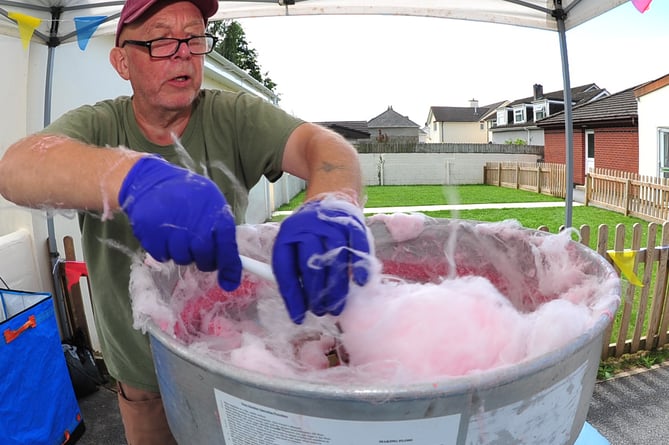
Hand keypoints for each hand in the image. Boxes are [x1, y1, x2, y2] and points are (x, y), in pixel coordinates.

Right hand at [119, 156, 240, 290]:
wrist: (150, 181)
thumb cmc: (186, 195)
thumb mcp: (210, 203)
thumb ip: (221, 231)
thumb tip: (232, 265)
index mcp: (214, 212)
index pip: (227, 245)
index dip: (230, 266)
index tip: (229, 282)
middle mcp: (194, 221)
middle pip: (205, 256)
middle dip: (205, 261)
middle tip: (200, 254)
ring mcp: (171, 228)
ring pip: (183, 259)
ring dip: (183, 254)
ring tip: (179, 236)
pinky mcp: (151, 234)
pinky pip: (163, 256)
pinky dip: (165, 251)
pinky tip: (164, 235)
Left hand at [272, 197, 371, 322]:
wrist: (330, 201)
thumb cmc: (309, 235)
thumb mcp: (292, 249)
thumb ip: (293, 275)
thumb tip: (298, 309)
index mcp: (287, 234)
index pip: (285, 268)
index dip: (292, 296)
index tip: (298, 316)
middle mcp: (308, 226)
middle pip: (311, 265)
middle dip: (316, 293)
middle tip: (321, 311)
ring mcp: (332, 224)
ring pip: (335, 259)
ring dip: (337, 287)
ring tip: (336, 306)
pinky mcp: (353, 224)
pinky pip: (357, 247)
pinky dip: (359, 266)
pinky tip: (359, 283)